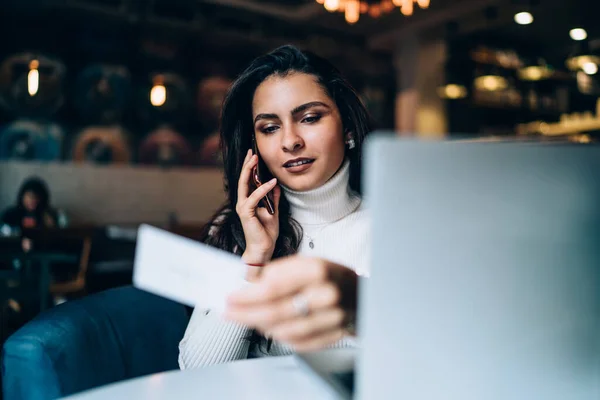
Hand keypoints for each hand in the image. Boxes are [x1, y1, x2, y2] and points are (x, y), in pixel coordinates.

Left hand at [225, 256, 357, 351]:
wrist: (364, 296)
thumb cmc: (332, 277)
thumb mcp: (309, 263)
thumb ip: (280, 273)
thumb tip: (249, 287)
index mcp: (317, 270)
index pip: (273, 286)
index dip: (247, 295)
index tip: (231, 297)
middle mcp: (325, 295)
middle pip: (274, 311)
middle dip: (245, 313)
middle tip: (229, 312)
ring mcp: (331, 318)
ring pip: (283, 330)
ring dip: (260, 326)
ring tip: (247, 319)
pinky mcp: (332, 336)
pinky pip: (297, 342)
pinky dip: (279, 336)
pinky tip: (270, 328)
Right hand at [236, 149, 280, 268]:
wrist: (264, 248)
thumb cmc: (266, 232)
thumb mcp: (273, 211)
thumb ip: (273, 198)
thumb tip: (275, 185)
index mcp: (248, 202)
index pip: (247, 182)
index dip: (250, 168)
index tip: (254, 155)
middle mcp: (243, 203)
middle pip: (243, 180)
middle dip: (247, 164)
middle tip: (252, 152)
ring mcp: (243, 208)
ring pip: (244, 185)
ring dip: (250, 171)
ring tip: (256, 160)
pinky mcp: (246, 213)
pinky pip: (254, 198)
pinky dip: (263, 189)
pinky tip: (271, 182)